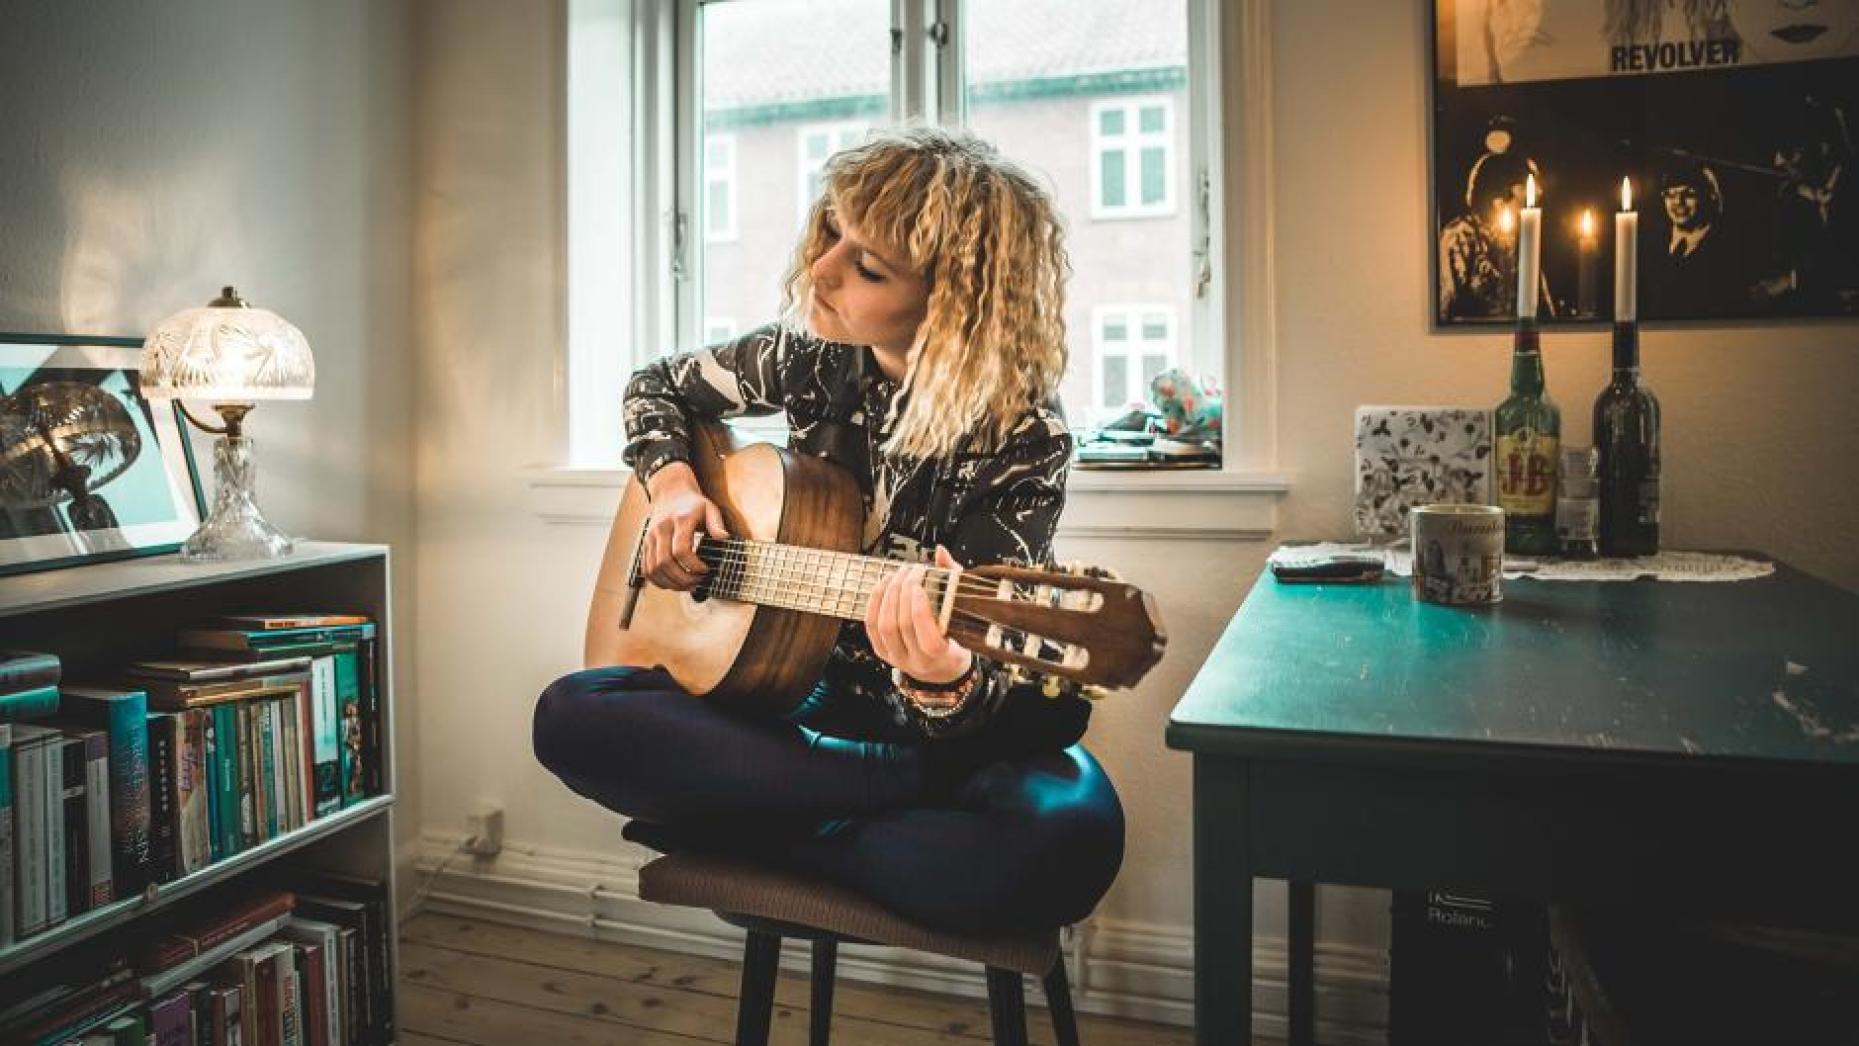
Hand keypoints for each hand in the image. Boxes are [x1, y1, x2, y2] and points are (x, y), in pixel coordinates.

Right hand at [641, 462, 729, 590]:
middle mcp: (661, 529)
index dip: (693, 565)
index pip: (681, 550)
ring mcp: (650, 537)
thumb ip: (717, 523)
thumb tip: (724, 537)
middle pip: (665, 562)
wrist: (671, 493)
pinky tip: (672, 584)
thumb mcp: (710, 508)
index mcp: (679, 520)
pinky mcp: (644, 545)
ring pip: (653, 569)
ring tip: (687, 586)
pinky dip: (658, 581)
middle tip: (697, 583)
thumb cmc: (693, 504)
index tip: (705, 570)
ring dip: (670, 583)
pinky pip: (646, 569)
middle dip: (682, 578)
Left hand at [865, 546, 971, 704]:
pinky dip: (875, 601)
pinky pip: (871, 625)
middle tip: (913, 571)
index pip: (928, 638)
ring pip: (884, 625)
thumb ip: (953, 580)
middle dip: (904, 592)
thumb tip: (940, 552)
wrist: (940, 669)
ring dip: (889, 594)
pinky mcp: (881, 651)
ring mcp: (895, 657)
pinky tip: (884, 583)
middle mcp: (916, 661)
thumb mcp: (963, 613)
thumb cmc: (955, 637)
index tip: (921, 587)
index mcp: (941, 656)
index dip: (920, 611)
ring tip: (899, 573)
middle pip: (902, 625)